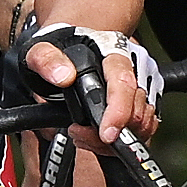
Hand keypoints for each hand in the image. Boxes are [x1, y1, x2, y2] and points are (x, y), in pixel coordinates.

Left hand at [12, 23, 161, 144]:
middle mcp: (134, 67)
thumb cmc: (60, 49)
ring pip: (142, 125)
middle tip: (76, 131)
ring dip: (112, 141)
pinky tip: (98, 134)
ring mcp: (142, 84)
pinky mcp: (144, 101)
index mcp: (112, 52)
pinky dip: (122, 140)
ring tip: (83, 132)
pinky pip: (144, 130)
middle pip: (136, 112)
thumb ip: (45, 60)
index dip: (118, 112)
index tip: (106, 134)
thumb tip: (63, 76)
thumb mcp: (41, 50)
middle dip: (105, 134)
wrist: (72, 45)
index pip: (124, 83)